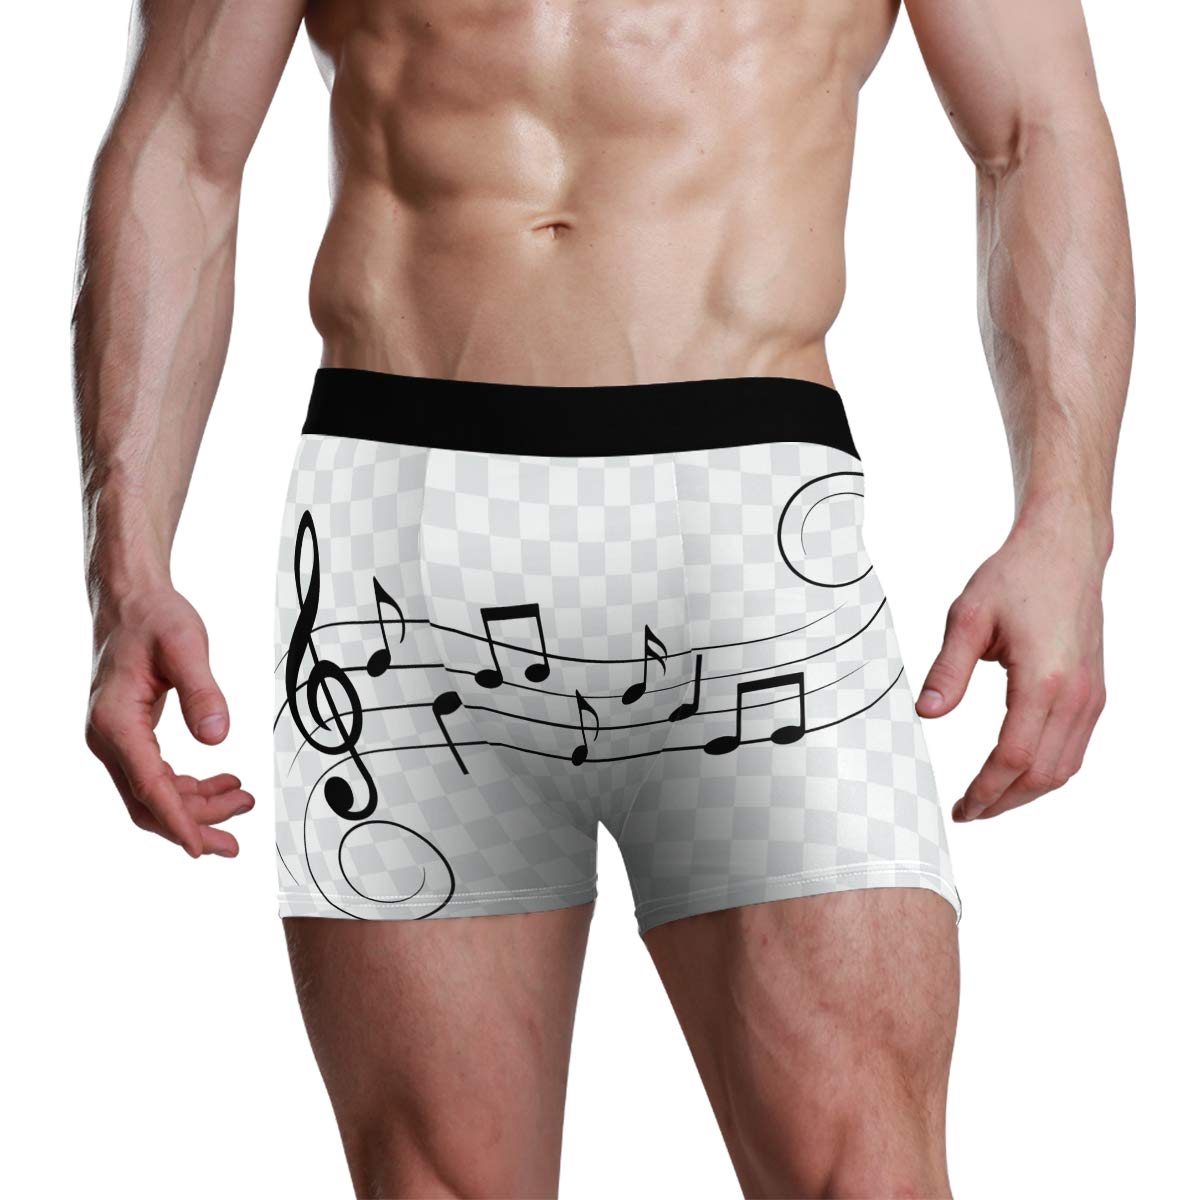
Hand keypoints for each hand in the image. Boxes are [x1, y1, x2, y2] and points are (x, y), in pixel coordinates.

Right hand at [86, 588, 252, 855]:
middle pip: (148, 803)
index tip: (200, 849)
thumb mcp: (185, 646)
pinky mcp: (130, 737)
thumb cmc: (154, 619)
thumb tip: (217, 737)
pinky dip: (190, 789)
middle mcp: (108, 738)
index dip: (177, 820)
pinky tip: (223, 785)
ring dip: (197, 808)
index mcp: (115, 721)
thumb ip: (202, 692)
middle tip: (235, 843)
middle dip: (192, 827)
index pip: (148, 786)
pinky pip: (158, 777)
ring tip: (243, 801)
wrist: (132, 602)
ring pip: (154, 795)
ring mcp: (117, 740)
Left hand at [915, 514, 1108, 821]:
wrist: (1064, 550)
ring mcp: (1091, 695)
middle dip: (1003, 802)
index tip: (961, 807)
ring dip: (1027, 792)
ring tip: (988, 800)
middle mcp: (1076, 695)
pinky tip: (1019, 773)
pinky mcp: (1095, 691)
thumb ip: (947, 670)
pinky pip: (1076, 748)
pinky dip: (1048, 771)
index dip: (986, 790)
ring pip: (1065, 768)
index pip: (1014, 757)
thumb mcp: (966, 617)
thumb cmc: (1015, 577)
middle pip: (1043, 774)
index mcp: (1043, 680)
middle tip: (968, 812)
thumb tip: (928, 713)